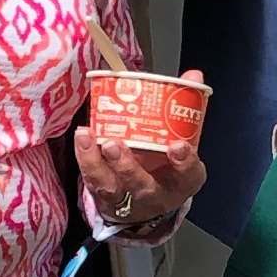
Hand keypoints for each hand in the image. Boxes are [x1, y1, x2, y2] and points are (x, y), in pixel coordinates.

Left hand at [75, 86, 206, 234]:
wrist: (148, 200)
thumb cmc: (167, 164)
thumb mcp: (181, 141)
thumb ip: (184, 108)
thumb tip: (193, 75)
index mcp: (182, 181)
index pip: (189, 175)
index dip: (184, 162)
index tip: (177, 146)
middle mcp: (156, 195)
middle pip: (143, 187)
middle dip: (127, 167)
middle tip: (114, 144)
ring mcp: (127, 199)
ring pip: (111, 187)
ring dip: (96, 163)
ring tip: (87, 137)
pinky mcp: (105, 197)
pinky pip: (93, 181)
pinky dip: (85, 159)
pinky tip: (82, 138)